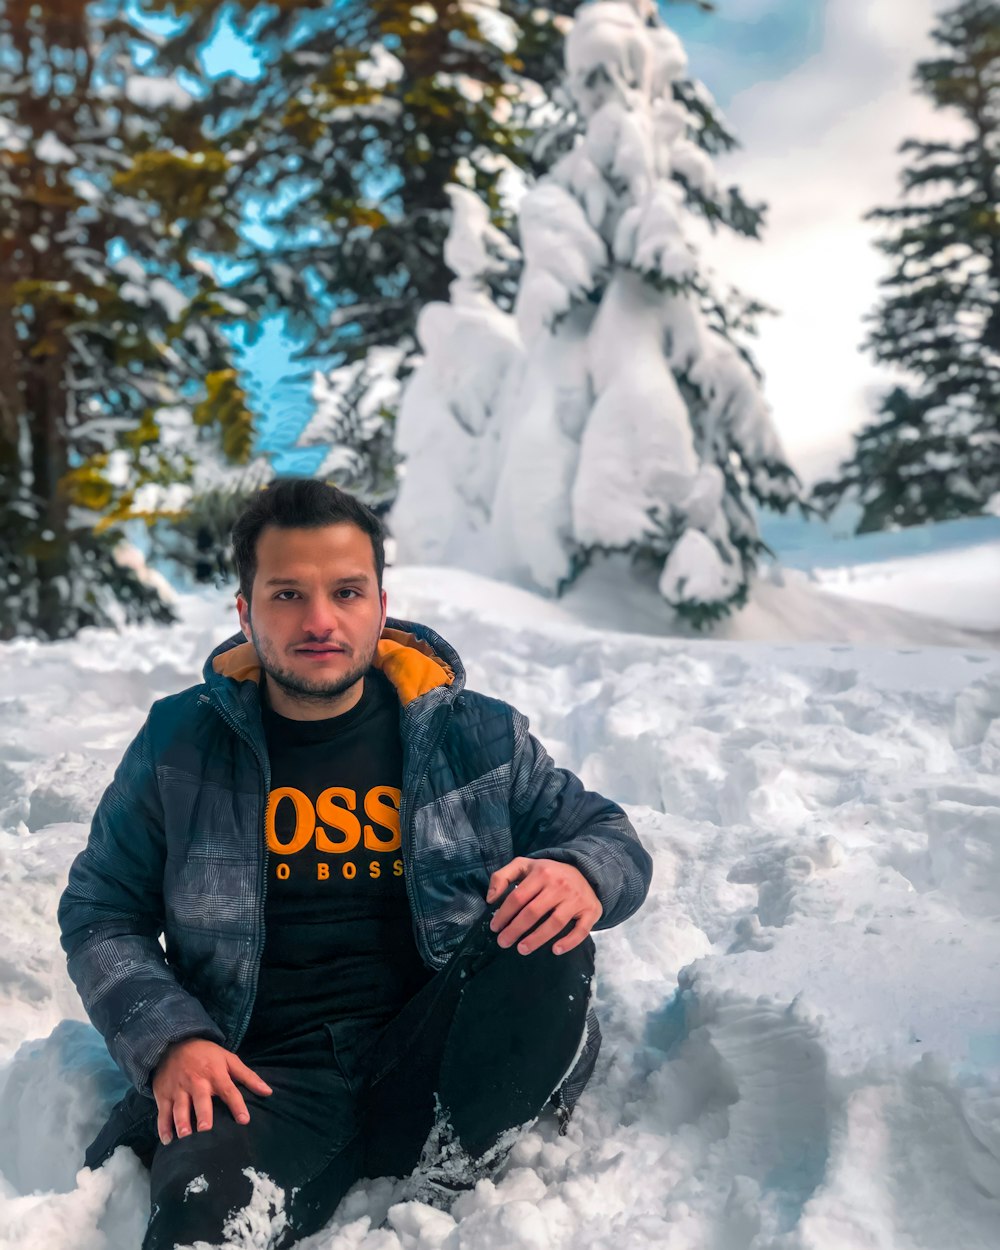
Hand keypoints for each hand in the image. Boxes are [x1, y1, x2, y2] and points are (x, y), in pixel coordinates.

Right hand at [152, 1038, 272, 1145]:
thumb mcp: (229, 1059)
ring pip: (179, 1107)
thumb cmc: (207, 1055)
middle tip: (205, 1130)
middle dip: (203, 1114)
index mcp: (215, 1073)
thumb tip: (268, 1092)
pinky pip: (163, 1112)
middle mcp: (197, 1081)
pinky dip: (163, 1127)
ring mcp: (178, 1088)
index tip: (244, 1120)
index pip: (229, 1090)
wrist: (175, 1042)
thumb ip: (248, 1076)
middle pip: (201, 1099)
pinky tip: (167, 1140)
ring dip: (181, 1122)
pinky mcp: (163, 1094)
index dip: (237, 1105)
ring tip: (185, 1136)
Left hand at [486, 857, 601, 955]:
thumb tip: (491, 899)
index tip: (495, 927)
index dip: (504, 914)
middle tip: (503, 943)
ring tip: (522, 949)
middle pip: (533, 912)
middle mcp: (560, 885)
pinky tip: (555, 950)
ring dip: (537, 939)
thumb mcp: (524, 866)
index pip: (518, 897)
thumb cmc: (548, 873)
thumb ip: (502, 876)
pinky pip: (581, 930)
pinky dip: (569, 942)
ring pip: (555, 923)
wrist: (585, 870)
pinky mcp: (591, 910)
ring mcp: (576, 898)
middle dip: (515, 930)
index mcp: (542, 872)